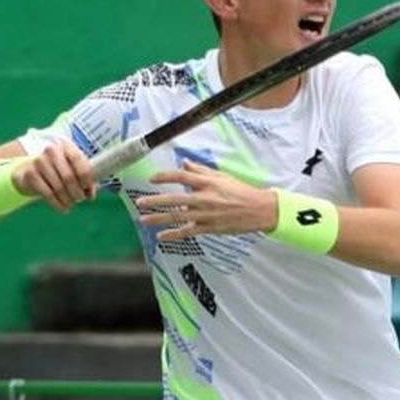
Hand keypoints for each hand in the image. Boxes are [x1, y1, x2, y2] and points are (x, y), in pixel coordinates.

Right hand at [14, 143, 97, 212]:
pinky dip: (58, 204)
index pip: (78, 159)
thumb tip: (90, 195)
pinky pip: (48, 194)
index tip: (88, 188)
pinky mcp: (30, 174)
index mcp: (66, 146)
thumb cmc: (57, 169)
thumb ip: (84, 180)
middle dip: (77, 192)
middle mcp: (51, 151)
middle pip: (69, 176)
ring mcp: (39, 161)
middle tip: (79, 199)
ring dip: (68, 199)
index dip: (86, 176)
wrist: (30, 170)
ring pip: (59, 187)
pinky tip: (62, 208)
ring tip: (71, 204)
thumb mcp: (72, 169)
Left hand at [136, 161, 276, 240]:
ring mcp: (206, 215)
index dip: (164, 176)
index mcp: (208, 183)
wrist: (259, 210)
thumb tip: (184, 162)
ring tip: (143, 220)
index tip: (151, 179)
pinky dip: (173, 235)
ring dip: (158, 218)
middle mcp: (205, 198)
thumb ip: (201, 170)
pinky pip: (188, 232)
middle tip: (140, 203)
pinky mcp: (209, 228)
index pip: (181, 176)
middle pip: (174, 198)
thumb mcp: (222, 176)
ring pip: (177, 216)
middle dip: (155, 201)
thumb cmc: (241, 191)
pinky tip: (161, 237)